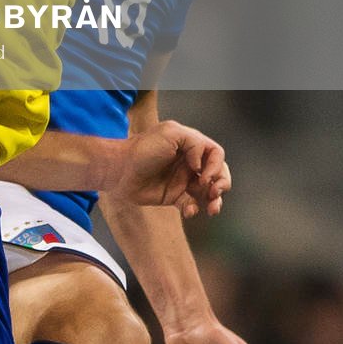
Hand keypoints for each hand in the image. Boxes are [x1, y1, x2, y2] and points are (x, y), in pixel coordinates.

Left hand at [108, 121, 229, 218]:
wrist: (120, 170)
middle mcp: (189, 163)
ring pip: (209, 192)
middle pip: (218, 173)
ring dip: (215, 201)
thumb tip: (201, 165)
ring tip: (213, 209)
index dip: (215, 165)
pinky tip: (189, 210)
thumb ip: (194, 142)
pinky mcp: (174, 196)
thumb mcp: (170, 133)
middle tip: (214, 192)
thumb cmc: (143, 149)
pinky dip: (194, 209)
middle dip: (222, 184)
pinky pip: (191, 205)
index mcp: (190, 146)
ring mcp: (182, 180)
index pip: (216, 154)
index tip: (201, 174)